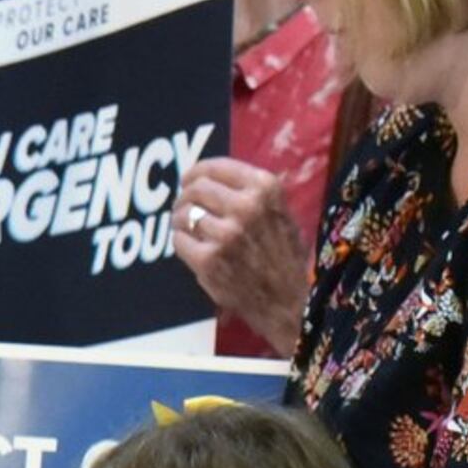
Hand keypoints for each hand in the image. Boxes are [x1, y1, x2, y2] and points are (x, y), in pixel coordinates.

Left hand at [172, 157, 307, 351]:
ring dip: (180, 221)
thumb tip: (209, 176)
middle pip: (195, 188)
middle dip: (184, 196)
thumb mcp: (280, 212)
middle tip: (184, 207)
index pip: (214, 167)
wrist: (289, 300)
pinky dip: (181, 243)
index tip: (188, 179)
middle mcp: (246, 206)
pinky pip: (178, 240)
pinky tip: (194, 249)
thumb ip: (251, 192)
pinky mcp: (208, 259)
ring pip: (182, 214)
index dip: (195, 172)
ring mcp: (226, 233)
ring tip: (189, 230)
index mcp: (265, 188)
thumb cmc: (285, 255)